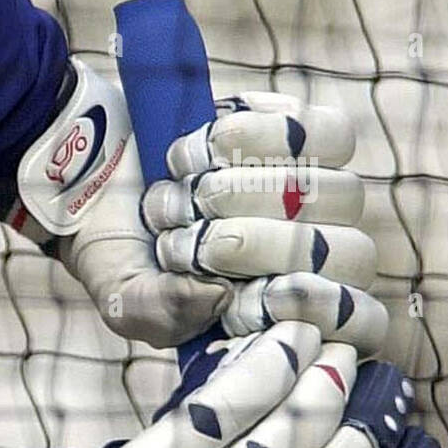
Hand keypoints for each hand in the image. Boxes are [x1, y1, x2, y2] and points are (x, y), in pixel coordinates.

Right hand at [7, 61, 387, 352]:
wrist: (88, 174)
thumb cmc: (116, 252)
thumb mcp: (126, 303)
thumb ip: (165, 316)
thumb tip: (220, 298)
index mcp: (285, 308)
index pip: (359, 320)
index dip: (318, 308)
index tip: (256, 296)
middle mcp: (315, 250)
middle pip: (347, 252)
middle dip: (260, 248)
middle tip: (186, 242)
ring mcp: (315, 186)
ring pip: (333, 190)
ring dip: (245, 193)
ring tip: (183, 196)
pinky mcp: (299, 127)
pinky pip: (308, 129)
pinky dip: (246, 139)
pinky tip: (195, 151)